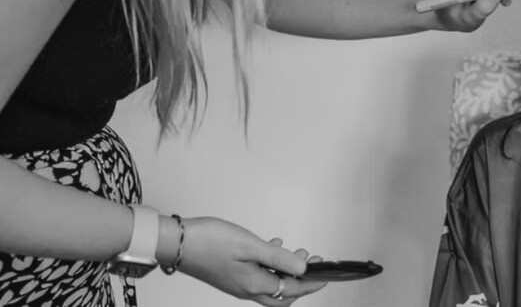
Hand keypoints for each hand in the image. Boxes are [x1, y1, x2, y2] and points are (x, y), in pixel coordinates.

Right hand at [176, 217, 327, 304]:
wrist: (176, 243)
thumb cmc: (208, 242)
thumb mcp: (251, 247)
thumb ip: (279, 258)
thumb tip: (303, 269)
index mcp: (254, 285)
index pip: (292, 289)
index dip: (312, 282)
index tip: (326, 274)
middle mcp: (246, 289)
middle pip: (282, 295)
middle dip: (301, 282)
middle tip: (314, 265)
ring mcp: (238, 283)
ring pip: (270, 284)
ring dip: (286, 271)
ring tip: (296, 252)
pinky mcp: (231, 275)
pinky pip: (257, 275)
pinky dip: (270, 264)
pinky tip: (272, 246)